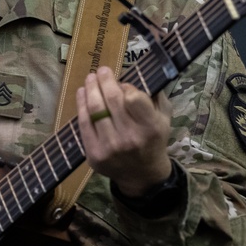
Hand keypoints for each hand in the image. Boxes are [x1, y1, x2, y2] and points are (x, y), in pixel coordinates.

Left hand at [76, 66, 172, 196]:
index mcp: (150, 128)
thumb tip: (138, 74)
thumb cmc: (153, 140)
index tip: (123, 84)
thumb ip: (155, 96)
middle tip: (102, 70)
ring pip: (95, 109)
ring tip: (90, 78)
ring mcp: (110, 147)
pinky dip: (81, 104)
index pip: (133, 98)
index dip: (125, 86)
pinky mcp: (94, 154)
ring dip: (90, 88)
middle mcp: (130, 138)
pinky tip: (82, 93)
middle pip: (111, 99)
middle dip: (104, 80)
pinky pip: (84, 123)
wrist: (142, 175)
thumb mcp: (164, 118)